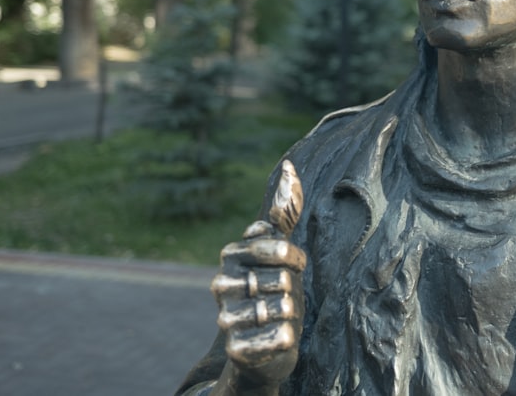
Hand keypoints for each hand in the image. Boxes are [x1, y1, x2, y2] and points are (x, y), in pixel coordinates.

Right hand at [209, 159, 305, 392]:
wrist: (265, 348)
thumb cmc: (275, 292)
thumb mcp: (282, 251)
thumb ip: (283, 213)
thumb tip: (288, 166)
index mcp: (231, 256)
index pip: (279, 247)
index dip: (294, 260)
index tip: (290, 266)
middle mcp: (220, 284)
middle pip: (284, 280)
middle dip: (292, 290)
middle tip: (280, 298)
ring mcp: (226, 318)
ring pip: (284, 307)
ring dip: (291, 315)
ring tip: (277, 318)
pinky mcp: (237, 349)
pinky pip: (282, 336)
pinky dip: (288, 338)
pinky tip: (278, 338)